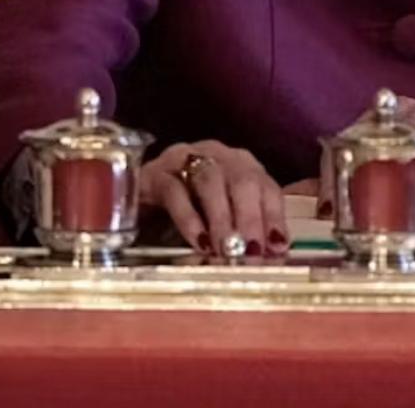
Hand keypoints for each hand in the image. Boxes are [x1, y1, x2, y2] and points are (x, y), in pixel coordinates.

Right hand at [141, 141, 288, 256]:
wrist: (136, 195)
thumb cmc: (188, 209)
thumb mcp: (221, 220)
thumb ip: (245, 233)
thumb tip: (271, 258)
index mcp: (241, 165)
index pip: (266, 186)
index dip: (274, 217)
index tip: (278, 249)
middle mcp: (217, 155)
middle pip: (242, 179)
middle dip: (250, 218)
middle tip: (252, 253)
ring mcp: (185, 159)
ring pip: (210, 180)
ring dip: (222, 218)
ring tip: (227, 251)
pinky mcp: (155, 172)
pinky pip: (174, 191)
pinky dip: (189, 219)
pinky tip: (199, 242)